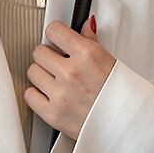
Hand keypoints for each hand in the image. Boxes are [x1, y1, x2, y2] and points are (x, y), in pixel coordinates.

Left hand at [25, 16, 116, 140]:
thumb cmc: (120, 97)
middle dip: (47, 56)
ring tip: (54, 80)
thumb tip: (85, 26)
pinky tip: (48, 94)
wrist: (124, 126)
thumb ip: (91, 42)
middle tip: (56, 62)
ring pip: (32, 72)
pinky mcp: (52, 114)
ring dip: (41, 74)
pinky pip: (29, 95)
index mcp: (88, 55)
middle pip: (39, 52)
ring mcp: (60, 95)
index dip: (55, 34)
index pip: (54, 31)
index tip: (57, 39)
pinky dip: (36, 94)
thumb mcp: (111, 62)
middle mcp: (71, 74)